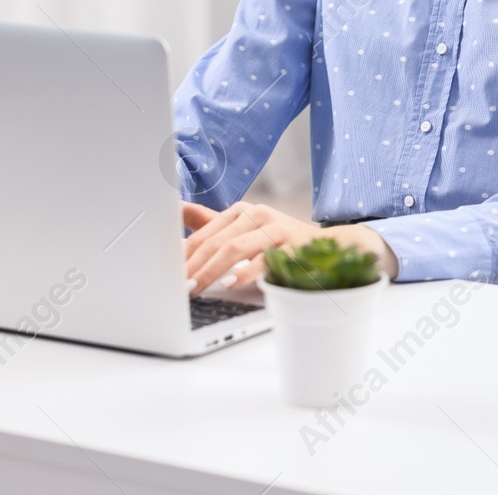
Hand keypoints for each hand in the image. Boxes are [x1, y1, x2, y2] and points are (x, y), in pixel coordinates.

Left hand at [181, 200, 398, 294]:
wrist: (329, 247)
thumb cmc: (278, 242)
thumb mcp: (244, 230)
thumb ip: (211, 223)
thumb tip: (175, 209)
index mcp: (241, 211)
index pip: (204, 233)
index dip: (185, 255)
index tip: (168, 275)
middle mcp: (257, 214)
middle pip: (217, 241)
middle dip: (195, 266)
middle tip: (180, 288)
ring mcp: (275, 228)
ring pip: (236, 248)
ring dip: (213, 270)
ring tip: (197, 287)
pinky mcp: (291, 245)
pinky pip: (264, 260)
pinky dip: (245, 272)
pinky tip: (231, 283)